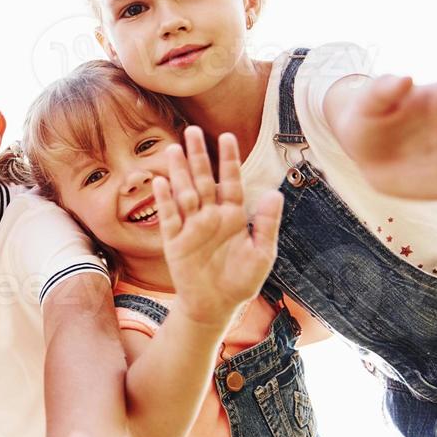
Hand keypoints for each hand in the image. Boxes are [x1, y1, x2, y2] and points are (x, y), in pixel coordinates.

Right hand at [155, 127, 281, 327]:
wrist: (215, 306)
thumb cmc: (242, 280)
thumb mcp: (262, 253)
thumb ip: (267, 223)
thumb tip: (275, 193)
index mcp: (233, 216)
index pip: (230, 181)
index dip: (228, 159)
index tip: (227, 136)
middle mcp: (210, 216)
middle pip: (203, 179)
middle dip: (198, 156)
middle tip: (192, 131)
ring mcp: (191, 226)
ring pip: (184, 192)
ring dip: (179, 172)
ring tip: (174, 149)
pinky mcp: (175, 241)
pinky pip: (169, 216)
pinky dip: (165, 200)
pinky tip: (161, 182)